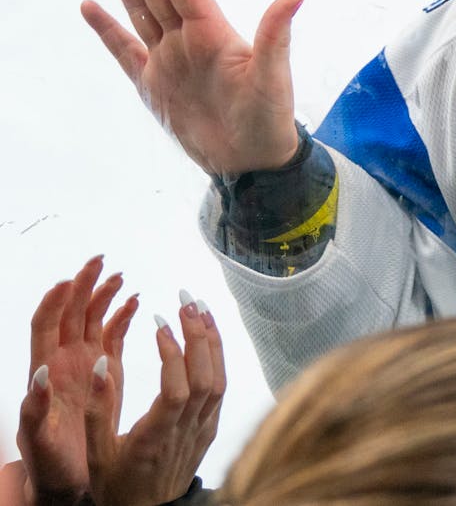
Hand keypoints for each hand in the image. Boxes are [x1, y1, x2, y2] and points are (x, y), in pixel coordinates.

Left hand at [16, 257, 135, 503]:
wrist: (67, 480)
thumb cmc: (49, 465)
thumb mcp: (37, 440)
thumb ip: (34, 408)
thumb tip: (39, 373)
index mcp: (46, 373)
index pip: (45, 326)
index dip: (55, 302)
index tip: (68, 280)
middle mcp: (64, 363)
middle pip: (70, 314)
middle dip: (83, 285)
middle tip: (98, 261)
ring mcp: (84, 366)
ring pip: (92, 321)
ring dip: (103, 296)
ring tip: (119, 276)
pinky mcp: (104, 374)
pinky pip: (112, 337)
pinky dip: (121, 317)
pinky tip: (134, 302)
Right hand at [80, 0, 303, 175]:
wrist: (252, 162)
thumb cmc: (269, 119)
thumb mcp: (273, 76)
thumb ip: (276, 35)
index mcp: (213, 32)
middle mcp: (188, 39)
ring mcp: (169, 60)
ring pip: (141, 9)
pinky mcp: (153, 85)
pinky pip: (124, 50)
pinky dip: (107, 28)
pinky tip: (91, 4)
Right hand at [86, 296, 225, 505]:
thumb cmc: (119, 484)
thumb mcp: (96, 452)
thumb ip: (97, 410)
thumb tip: (100, 366)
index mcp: (157, 438)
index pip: (177, 390)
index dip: (173, 355)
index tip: (161, 324)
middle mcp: (187, 431)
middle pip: (205, 378)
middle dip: (199, 335)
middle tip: (186, 301)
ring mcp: (204, 429)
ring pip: (219, 380)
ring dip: (213, 341)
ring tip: (200, 309)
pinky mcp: (211, 427)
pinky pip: (221, 387)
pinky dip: (218, 357)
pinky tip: (208, 335)